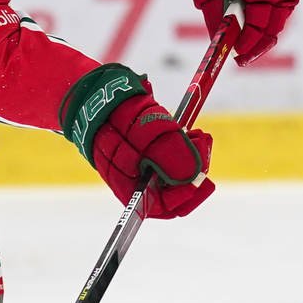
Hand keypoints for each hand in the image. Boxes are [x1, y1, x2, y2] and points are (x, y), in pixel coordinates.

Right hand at [61, 63, 213, 217]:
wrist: (99, 96)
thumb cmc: (119, 117)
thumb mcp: (148, 134)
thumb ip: (171, 158)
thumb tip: (193, 177)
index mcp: (132, 189)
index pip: (166, 207)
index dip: (188, 193)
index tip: (202, 176)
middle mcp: (138, 184)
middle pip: (175, 190)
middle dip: (194, 170)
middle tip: (203, 142)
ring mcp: (143, 170)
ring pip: (176, 174)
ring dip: (192, 156)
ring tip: (197, 134)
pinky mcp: (148, 155)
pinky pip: (171, 159)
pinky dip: (183, 147)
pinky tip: (189, 132)